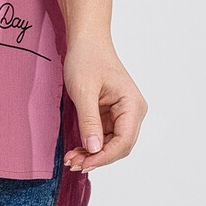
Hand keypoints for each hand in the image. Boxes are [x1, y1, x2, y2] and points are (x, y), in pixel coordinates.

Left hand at [62, 36, 147, 172]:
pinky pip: (105, 135)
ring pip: (112, 144)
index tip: (84, 163)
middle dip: (97, 158)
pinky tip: (77, 150)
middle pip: (119, 146)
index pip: (123, 141)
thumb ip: (90, 122)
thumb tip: (94, 150)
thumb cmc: (87, 58)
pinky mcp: (113, 113)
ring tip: (71, 159)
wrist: (86, 41)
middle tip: (73, 164)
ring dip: (93, 154)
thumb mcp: (84, 91)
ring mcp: (124, 113)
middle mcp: (133, 112)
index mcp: (132, 105)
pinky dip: (91, 144)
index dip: (104, 156)